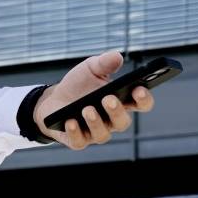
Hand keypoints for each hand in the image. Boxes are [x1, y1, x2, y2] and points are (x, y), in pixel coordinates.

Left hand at [33, 50, 154, 150]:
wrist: (54, 99)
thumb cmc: (79, 85)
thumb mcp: (90, 69)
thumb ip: (104, 63)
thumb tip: (117, 56)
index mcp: (121, 102)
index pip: (140, 103)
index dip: (143, 99)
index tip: (139, 89)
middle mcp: (111, 120)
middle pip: (122, 122)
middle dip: (117, 111)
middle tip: (108, 99)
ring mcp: (94, 132)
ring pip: (102, 134)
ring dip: (96, 122)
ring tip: (87, 109)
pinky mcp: (77, 140)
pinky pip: (79, 141)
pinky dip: (75, 132)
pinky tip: (70, 121)